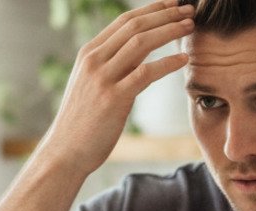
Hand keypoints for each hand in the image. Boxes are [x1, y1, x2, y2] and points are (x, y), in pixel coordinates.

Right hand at [36, 0, 192, 174]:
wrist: (64, 152)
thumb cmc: (82, 122)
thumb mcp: (91, 85)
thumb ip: (112, 65)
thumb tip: (138, 52)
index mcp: (88, 54)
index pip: (124, 21)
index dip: (152, 9)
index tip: (174, 5)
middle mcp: (94, 61)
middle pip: (135, 26)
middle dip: (166, 15)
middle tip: (190, 11)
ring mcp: (102, 79)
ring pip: (141, 43)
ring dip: (170, 31)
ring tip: (190, 27)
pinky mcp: (113, 99)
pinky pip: (146, 73)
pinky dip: (167, 63)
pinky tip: (183, 59)